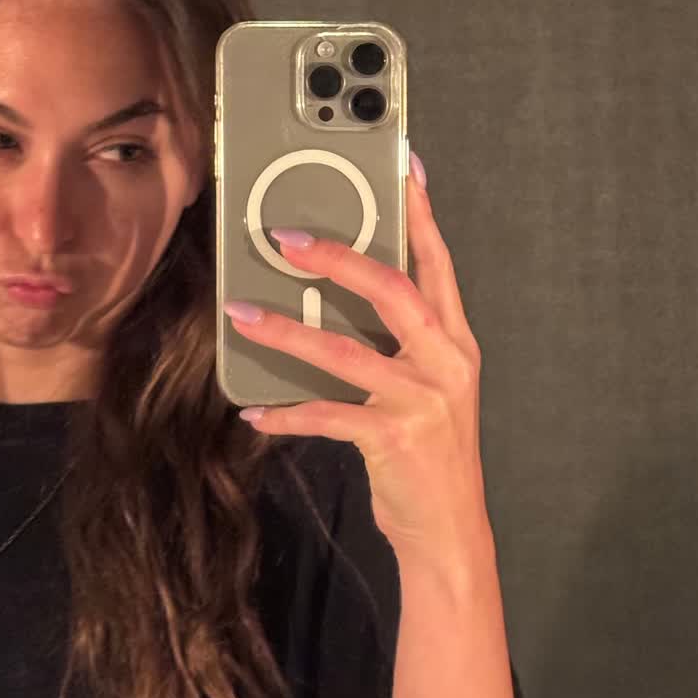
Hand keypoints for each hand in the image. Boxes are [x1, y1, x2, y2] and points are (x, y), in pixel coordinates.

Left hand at [223, 153, 491, 567]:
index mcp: (456, 340)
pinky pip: (328, 415)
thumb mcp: (429, 385)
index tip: (403, 165)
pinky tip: (256, 411)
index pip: (438, 262)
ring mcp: (423, 400)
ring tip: (241, 314)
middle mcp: (447, 361)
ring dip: (287, 330)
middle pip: (392, 290)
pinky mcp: (394, 438)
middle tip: (284, 238)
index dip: (419, 213)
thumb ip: (401, 341)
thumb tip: (340, 292)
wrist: (451, 532)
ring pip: (347, 351)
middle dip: (337, 258)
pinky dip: (287, 411)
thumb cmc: (430, 451)